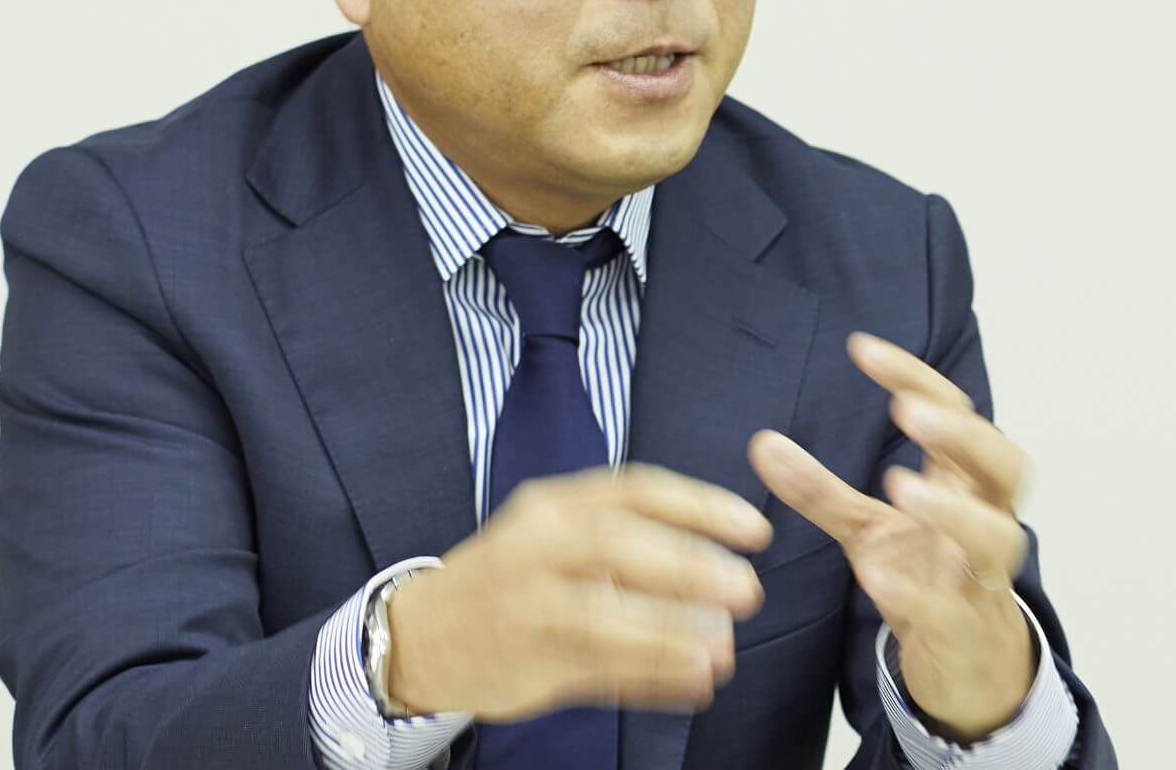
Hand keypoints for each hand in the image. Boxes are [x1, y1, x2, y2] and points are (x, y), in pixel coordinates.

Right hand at [385, 463, 773, 720]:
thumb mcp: (553, 531)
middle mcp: (538, 546)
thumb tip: (721, 555)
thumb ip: (623, 535)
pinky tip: (695, 684)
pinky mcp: (525, 659)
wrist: (421, 632)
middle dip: (689, 567)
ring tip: (724, 648)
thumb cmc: (509, 577)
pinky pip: (596, 670)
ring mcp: (528, 605)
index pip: (635, 491)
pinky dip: (649, 677)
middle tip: (748, 589)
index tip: (754, 528)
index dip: (700, 506)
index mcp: (554, 505)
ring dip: (670, 632)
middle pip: (619, 547)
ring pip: (604, 615)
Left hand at [746, 331, 1036, 743]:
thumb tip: (762, 443)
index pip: (956, 412)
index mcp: (963, 484)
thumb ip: (819, 489)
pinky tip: (877, 577)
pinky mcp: (968, 631)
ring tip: (902, 486)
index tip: (861, 348)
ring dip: (953, 510)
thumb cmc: (927, 579)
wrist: (967, 667)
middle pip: (1004, 464)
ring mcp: (983, 578)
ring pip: (997, 537)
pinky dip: (917, 595)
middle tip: (908, 410)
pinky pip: (953, 611)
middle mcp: (986, 521)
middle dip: (963, 434)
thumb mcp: (867, 528)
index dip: (915, 377)